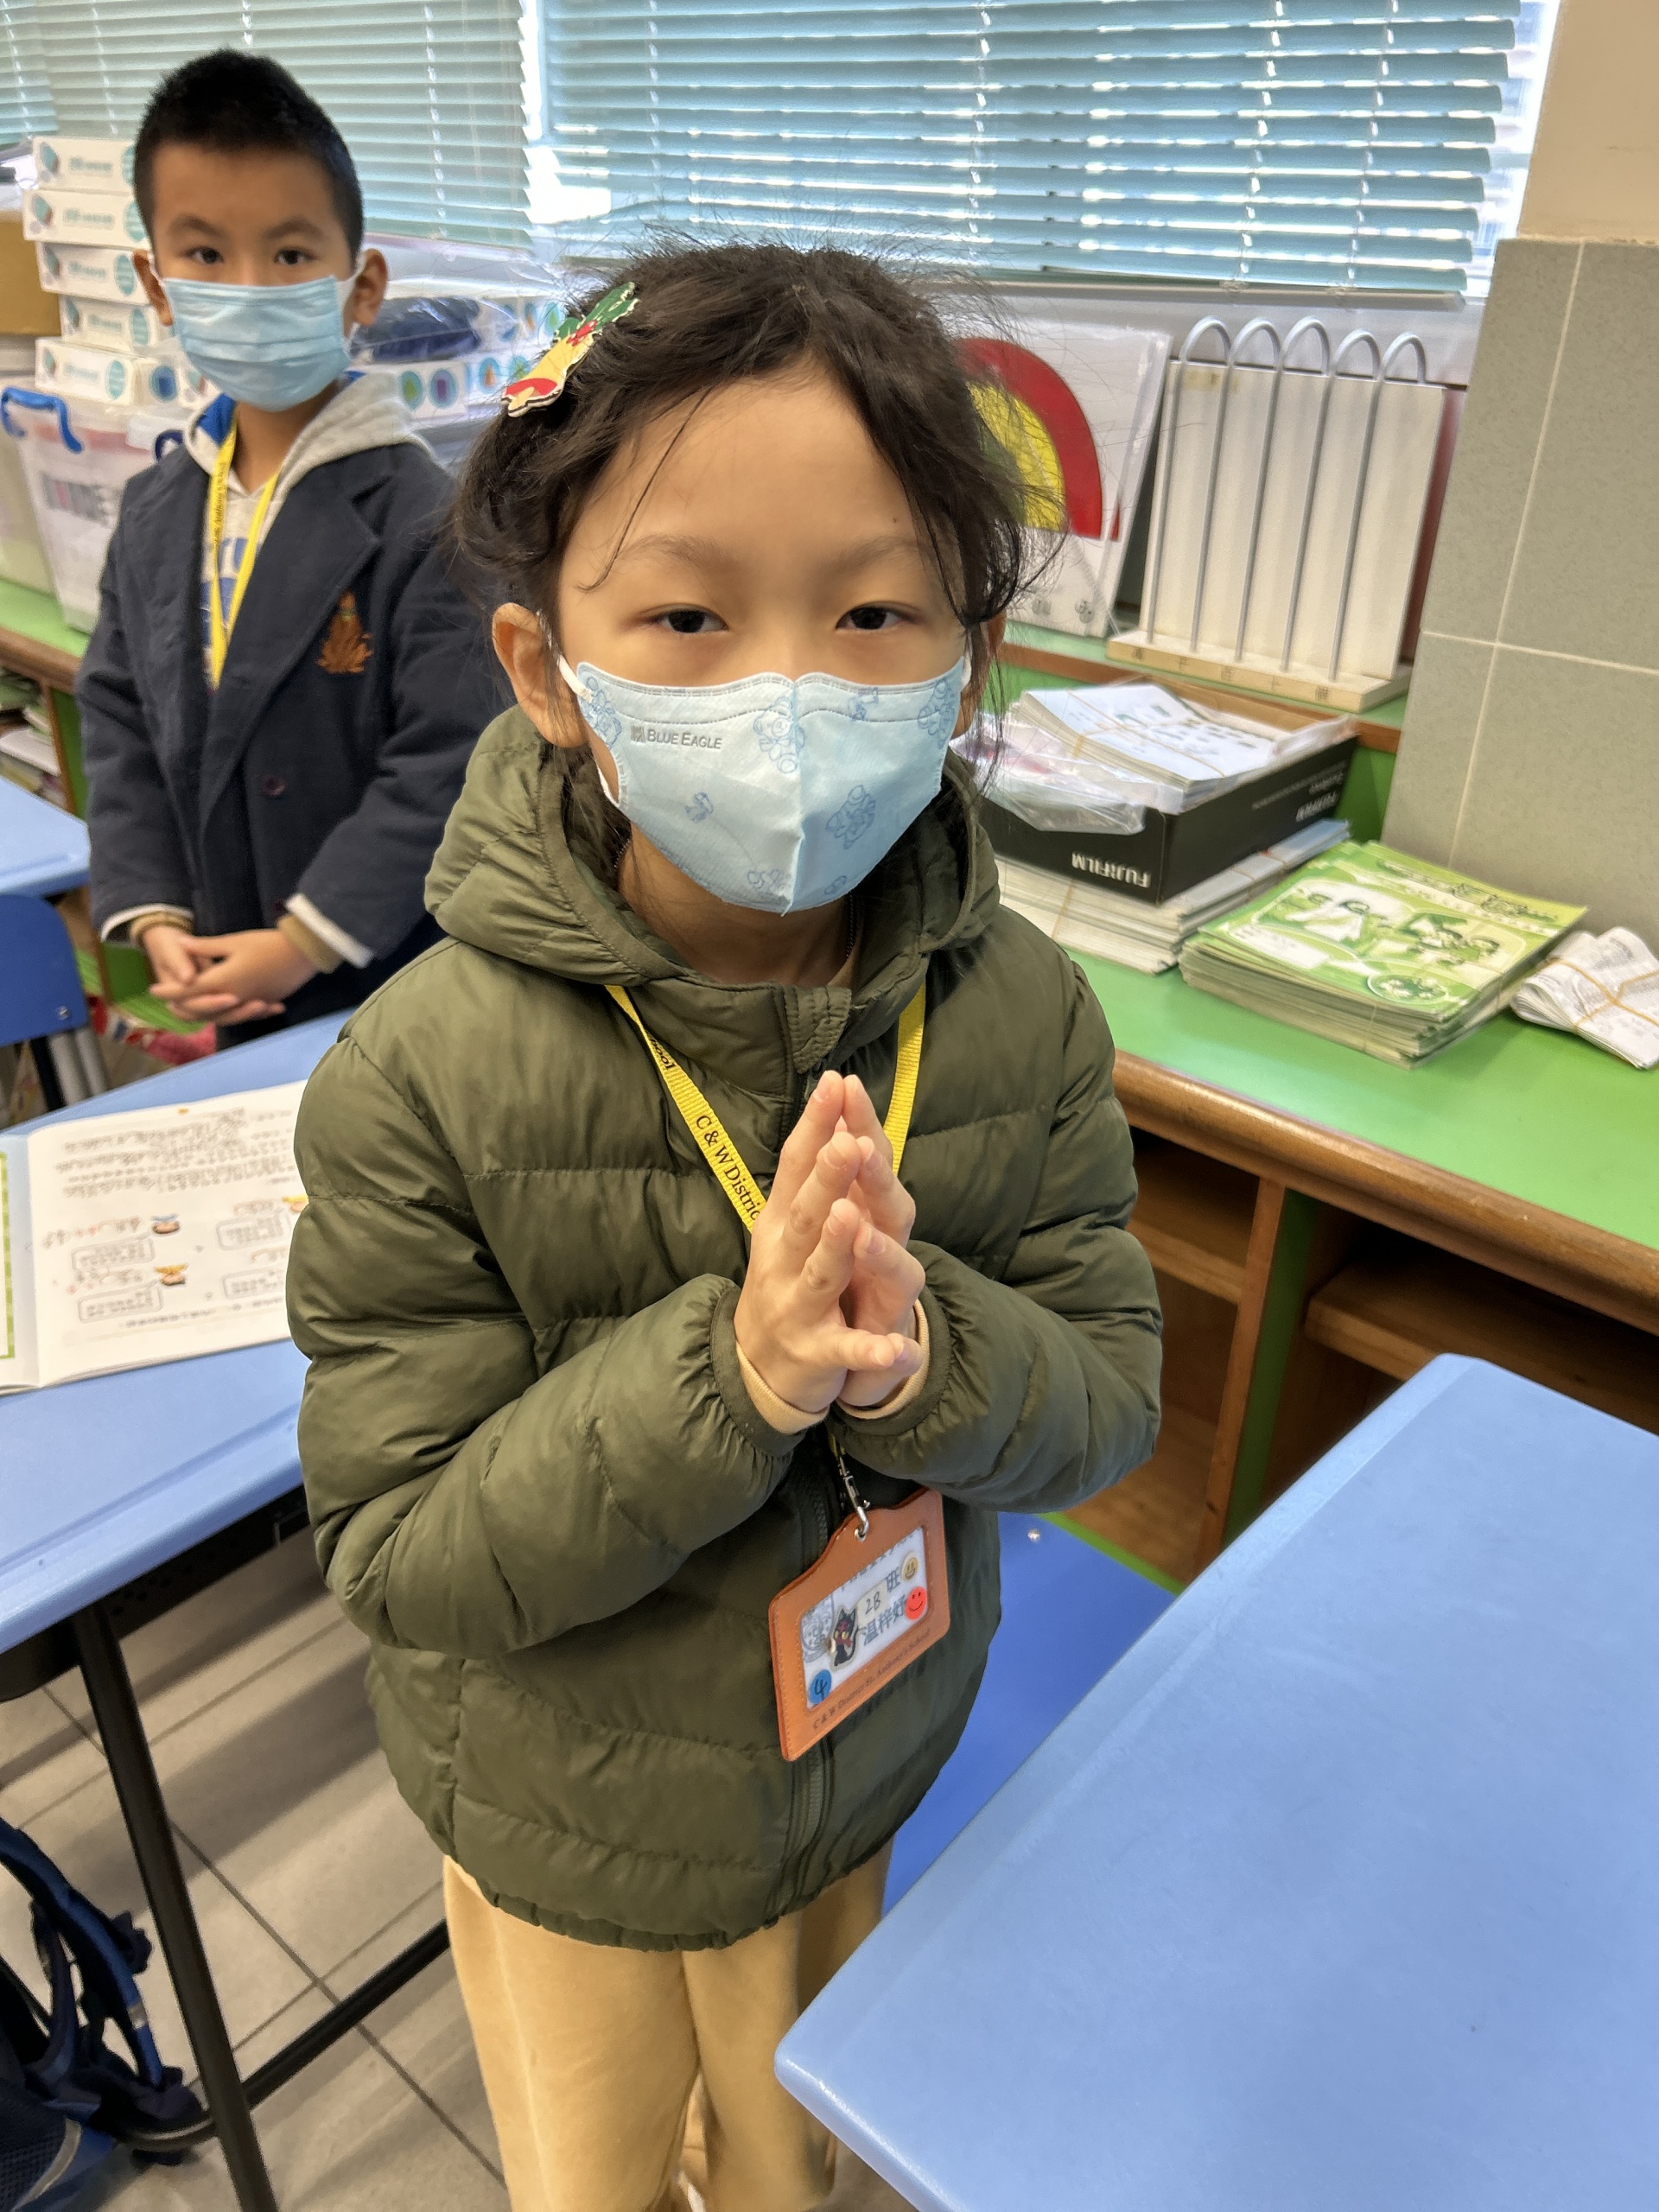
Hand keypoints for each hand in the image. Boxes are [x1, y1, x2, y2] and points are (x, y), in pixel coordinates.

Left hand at [148, 927, 315, 1024]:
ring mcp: (249, 1003)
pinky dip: (228, 1013)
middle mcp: (233, 998)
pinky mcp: (263, 1003)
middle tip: (169, 1003)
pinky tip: (225, 1009)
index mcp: (223, 980)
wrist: (303, 953)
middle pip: (201, 1009)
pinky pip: (239, 1013)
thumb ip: (205, 946)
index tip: (153, 990)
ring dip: (203, 1013)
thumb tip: (180, 944)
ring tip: (192, 1009)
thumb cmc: (267, 943)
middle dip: (183, 1006)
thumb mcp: (234, 941)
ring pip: (220, 1015)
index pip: (188, 989)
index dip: (169, 990)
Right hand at [735, 1071, 923, 1417]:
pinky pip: (848, 1351)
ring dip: (837, 1246)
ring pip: (822, 1273)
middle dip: (827, 1178)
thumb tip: (837, 1115)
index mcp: (782, 1226)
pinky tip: (900, 1349)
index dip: (815, 1126)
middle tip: (847, 1142)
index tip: (834, 1083)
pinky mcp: (818, 1354)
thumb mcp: (790, 1229)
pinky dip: (872, 1352)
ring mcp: (799, 1307)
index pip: (796, 1167)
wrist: (759, 1372)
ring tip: (851, 1218)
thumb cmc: (786, 1282)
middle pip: (807, 1214)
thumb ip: (813, 1177)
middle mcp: (785, 1261)